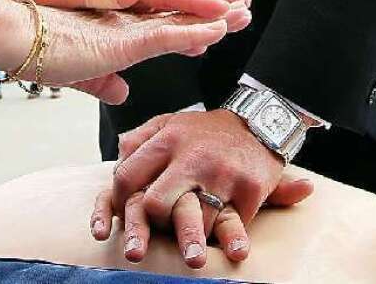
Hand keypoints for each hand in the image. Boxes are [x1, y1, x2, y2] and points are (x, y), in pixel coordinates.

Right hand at [38, 7, 249, 104]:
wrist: (11, 36)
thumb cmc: (37, 51)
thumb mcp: (80, 74)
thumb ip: (104, 82)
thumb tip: (123, 94)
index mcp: (119, 28)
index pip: (165, 24)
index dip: (194, 24)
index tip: (221, 25)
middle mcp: (127, 19)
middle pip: (180, 15)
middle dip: (214, 12)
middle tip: (245, 9)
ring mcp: (126, 26)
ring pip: (179, 21)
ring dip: (214, 18)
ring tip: (243, 14)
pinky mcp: (119, 39)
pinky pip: (165, 36)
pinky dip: (193, 34)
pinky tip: (216, 32)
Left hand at [89, 110, 312, 267]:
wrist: (260, 121)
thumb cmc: (205, 130)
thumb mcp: (168, 122)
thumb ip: (138, 139)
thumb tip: (115, 159)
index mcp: (168, 140)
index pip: (128, 176)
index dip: (120, 201)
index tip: (124, 214)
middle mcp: (192, 158)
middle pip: (156, 205)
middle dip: (151, 225)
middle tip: (153, 237)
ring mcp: (222, 175)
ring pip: (194, 222)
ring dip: (191, 238)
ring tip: (192, 254)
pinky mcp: (249, 190)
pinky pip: (232, 224)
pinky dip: (229, 239)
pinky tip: (233, 251)